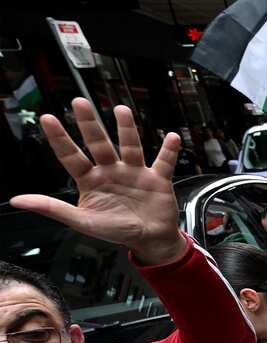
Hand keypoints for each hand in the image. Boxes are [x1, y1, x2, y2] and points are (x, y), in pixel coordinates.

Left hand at [13, 100, 186, 265]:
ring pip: (130, 146)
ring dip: (126, 129)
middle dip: (89, 124)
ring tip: (121, 111)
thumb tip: (18, 200)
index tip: (48, 118)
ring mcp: (134, 173)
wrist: (149, 240)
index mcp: (91, 180)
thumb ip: (52, 208)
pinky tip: (172, 137)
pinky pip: (163, 162)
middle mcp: (111, 171)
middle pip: (98, 144)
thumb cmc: (116, 230)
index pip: (71, 156)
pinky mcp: (157, 179)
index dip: (59, 138)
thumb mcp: (81, 221)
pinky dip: (169, 150)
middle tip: (80, 102)